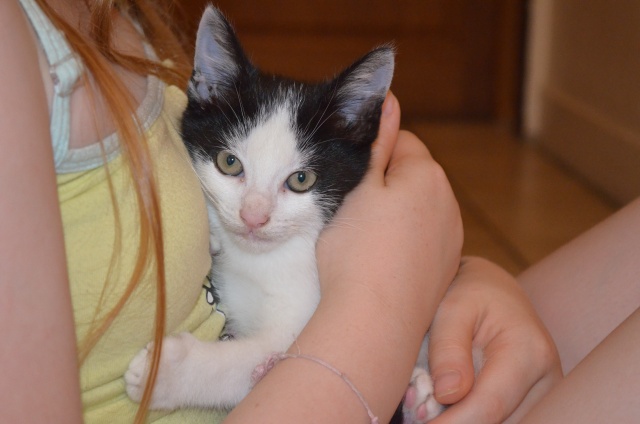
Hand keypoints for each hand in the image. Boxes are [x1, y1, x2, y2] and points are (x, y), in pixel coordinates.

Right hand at [317, 92, 462, 334]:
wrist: (374, 322)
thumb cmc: (356, 253)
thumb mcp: (357, 189)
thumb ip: (376, 144)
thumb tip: (388, 99)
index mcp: (426, 174)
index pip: (400, 141)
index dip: (370, 154)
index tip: (345, 177)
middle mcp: (447, 202)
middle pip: (410, 175)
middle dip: (382, 183)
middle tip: (348, 210)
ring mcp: (450, 238)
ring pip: (416, 209)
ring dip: (393, 213)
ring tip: (362, 239)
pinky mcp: (444, 267)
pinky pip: (422, 239)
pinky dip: (403, 241)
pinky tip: (381, 260)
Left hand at [428, 257, 561, 423]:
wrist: (496, 290)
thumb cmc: (471, 293)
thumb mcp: (453, 307)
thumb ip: (448, 348)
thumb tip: (447, 394)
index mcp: (528, 353)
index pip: (488, 407)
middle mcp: (546, 381)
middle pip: (497, 423)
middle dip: (454, 422)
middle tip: (417, 411)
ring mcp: (544, 396)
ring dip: (462, 420)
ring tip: (428, 406)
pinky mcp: (532, 404)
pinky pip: (501, 419)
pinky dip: (470, 417)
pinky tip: (447, 408)